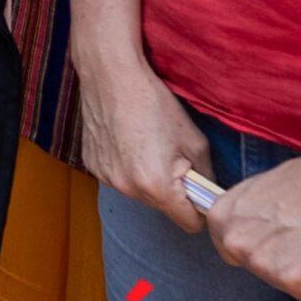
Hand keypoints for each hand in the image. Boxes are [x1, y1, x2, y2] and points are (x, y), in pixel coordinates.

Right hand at [77, 55, 212, 230]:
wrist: (111, 76)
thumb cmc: (154, 103)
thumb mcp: (195, 139)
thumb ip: (206, 174)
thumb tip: (209, 191)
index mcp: (157, 185)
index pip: (188, 224)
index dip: (198, 210)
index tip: (198, 191)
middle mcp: (128, 189)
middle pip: (162, 208)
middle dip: (171, 190)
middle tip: (172, 157)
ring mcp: (106, 179)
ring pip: (139, 193)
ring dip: (147, 179)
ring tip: (148, 145)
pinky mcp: (92, 166)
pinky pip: (118, 178)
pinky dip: (126, 167)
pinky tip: (126, 140)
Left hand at [207, 149, 300, 300]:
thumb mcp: (260, 191)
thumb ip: (249, 216)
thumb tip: (258, 236)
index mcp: (221, 218)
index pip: (230, 249)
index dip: (260, 245)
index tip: (277, 236)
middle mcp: (234, 242)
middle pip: (256, 269)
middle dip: (278, 260)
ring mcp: (261, 263)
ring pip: (281, 282)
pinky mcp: (291, 280)